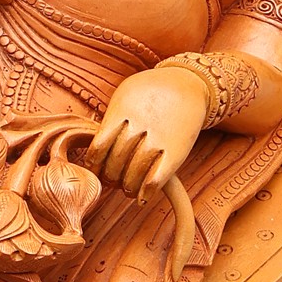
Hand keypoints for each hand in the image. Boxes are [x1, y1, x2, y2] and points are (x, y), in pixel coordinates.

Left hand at [86, 65, 207, 200]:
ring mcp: (159, 138)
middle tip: (111, 182)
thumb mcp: (125, 93)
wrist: (189, 84)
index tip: (95, 170)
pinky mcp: (178, 150)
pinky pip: (157, 178)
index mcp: (122, 111)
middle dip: (110, 178)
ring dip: (127, 187)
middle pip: (116, 162)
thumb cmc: (150, 91)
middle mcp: (139, 125)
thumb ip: (109, 118)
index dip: (94, 165)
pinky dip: (147, 192)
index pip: (99, 147)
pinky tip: (141, 197)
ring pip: (134, 173)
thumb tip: (91, 145)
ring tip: (126, 189)